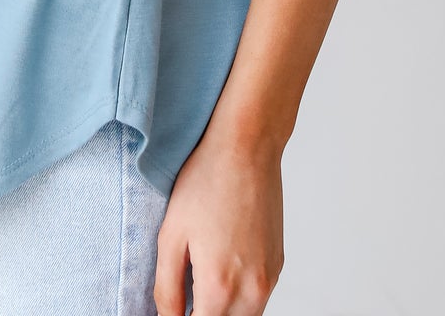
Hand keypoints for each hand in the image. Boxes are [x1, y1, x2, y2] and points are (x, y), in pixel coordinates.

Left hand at [153, 126, 284, 314]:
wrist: (247, 146)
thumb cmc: (206, 181)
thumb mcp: (171, 235)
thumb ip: (167, 289)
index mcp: (220, 287)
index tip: (171, 310)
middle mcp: (252, 291)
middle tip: (183, 299)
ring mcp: (269, 279)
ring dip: (221, 311)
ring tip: (199, 283)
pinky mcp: (278, 265)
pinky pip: (257, 300)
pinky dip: (239, 298)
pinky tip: (221, 269)